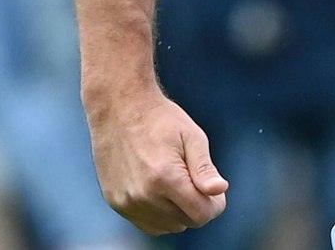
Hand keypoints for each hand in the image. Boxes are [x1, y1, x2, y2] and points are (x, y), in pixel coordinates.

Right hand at [87, 89, 228, 235]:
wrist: (119, 107)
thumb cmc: (160, 119)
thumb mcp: (192, 137)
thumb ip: (205, 169)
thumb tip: (219, 190)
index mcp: (165, 178)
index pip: (201, 215)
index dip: (215, 205)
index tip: (214, 190)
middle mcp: (143, 195)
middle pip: (186, 222)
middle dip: (197, 206)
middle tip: (194, 180)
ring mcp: (126, 201)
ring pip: (167, 226)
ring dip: (178, 212)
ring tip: (175, 182)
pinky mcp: (115, 202)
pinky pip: (147, 224)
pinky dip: (159, 214)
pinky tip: (160, 190)